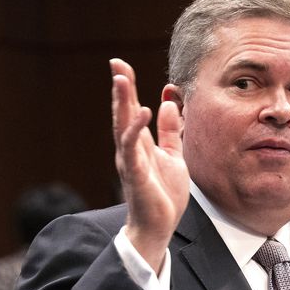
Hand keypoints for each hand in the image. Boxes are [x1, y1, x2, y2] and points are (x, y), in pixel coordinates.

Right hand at [111, 59, 188, 271]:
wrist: (159, 225)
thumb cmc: (164, 194)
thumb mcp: (173, 156)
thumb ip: (170, 132)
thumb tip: (168, 104)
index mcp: (141, 144)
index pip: (132, 110)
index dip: (128, 88)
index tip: (122, 66)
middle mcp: (131, 149)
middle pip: (123, 113)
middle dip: (121, 88)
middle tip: (117, 64)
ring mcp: (131, 161)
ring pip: (123, 126)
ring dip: (122, 102)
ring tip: (122, 79)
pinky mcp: (135, 174)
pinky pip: (134, 148)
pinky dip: (136, 129)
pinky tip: (144, 112)